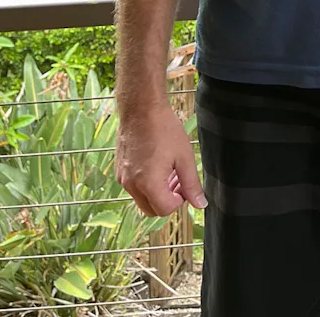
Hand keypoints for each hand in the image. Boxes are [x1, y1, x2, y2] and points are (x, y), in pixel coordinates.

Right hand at [116, 102, 205, 216]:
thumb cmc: (164, 130)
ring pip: (142, 199)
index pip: (165, 209)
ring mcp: (123, 178)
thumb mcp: (184, 157)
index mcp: (148, 183)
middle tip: (179, 180)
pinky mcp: (119, 170)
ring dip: (157, 192)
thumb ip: (192, 184)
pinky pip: (134, 187)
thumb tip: (200, 204)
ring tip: (170, 170)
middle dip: (168, 200)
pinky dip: (146, 184)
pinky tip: (157, 164)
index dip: (180, 201)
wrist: (141, 109)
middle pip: (151, 209)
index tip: (185, 185)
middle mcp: (131, 185)